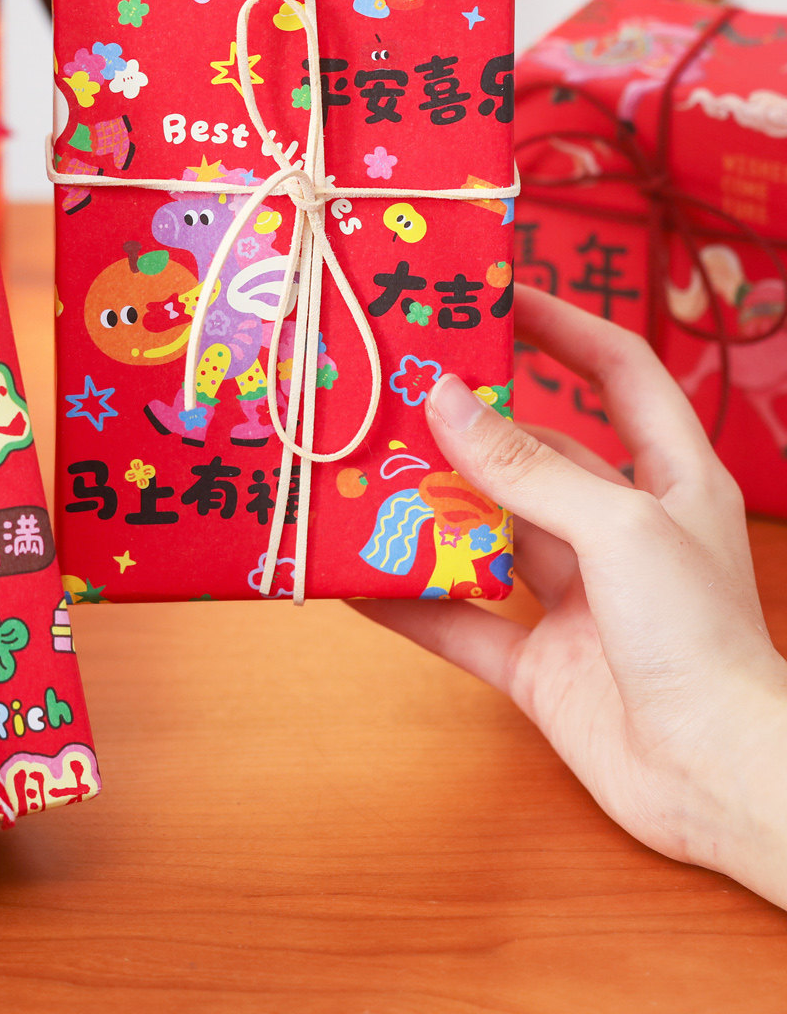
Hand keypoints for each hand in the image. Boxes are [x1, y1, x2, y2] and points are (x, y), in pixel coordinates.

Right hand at [358, 285, 786, 903]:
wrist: (717, 780)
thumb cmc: (698, 637)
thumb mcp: (617, 528)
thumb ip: (526, 468)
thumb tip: (444, 400)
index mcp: (667, 479)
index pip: (615, 372)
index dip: (562, 326)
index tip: (495, 296)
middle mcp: (616, 529)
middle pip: (532, 454)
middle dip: (467, 425)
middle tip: (394, 388)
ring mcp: (573, 597)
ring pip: (486, 535)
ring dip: (428, 512)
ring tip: (360, 475)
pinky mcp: (536, 662)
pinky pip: (458, 622)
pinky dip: (409, 604)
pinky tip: (357, 584)